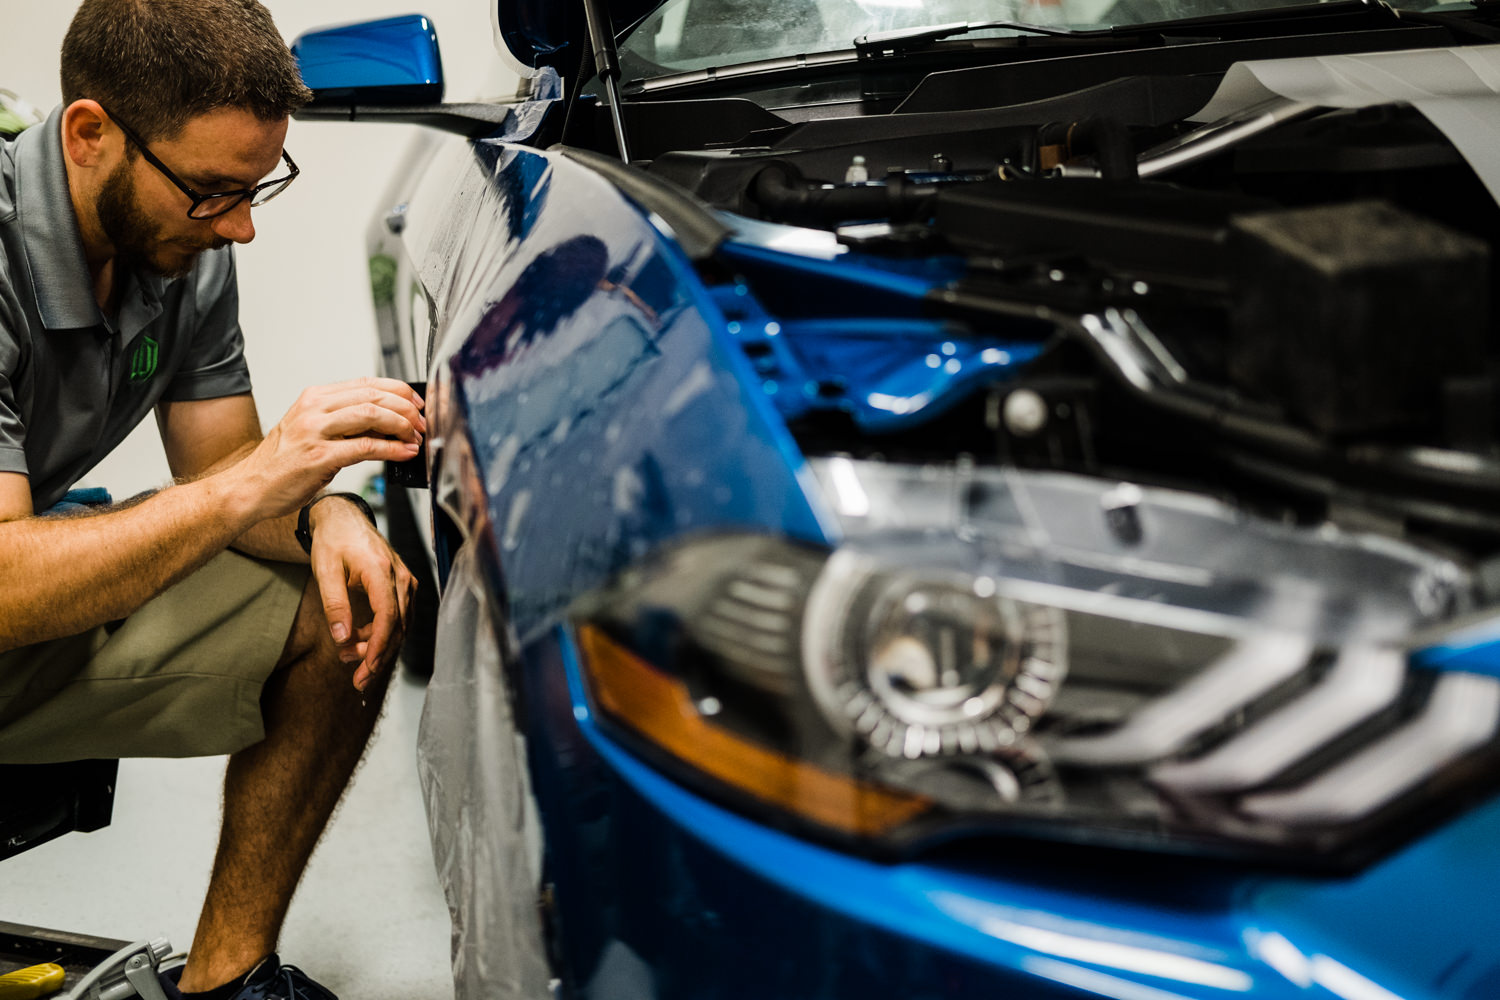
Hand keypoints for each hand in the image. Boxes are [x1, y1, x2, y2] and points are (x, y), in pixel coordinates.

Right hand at [237, 378, 424, 518]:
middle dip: (405, 407)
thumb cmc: (283, 463)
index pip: (366, 383)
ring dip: (401, 425)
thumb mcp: (311, 430)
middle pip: (373, 395)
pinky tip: (404, 452)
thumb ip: (344, 421)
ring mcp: (315, 432)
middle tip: (421, 421)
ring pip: (371, 415)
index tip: (415, 401)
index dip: (397, 390)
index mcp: (313, 398)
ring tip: (415, 436)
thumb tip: (387, 421)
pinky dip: (391, 448)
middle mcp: (314, 409)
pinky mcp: (319, 457)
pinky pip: (365, 447)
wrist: (250, 488)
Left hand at [308, 498, 416, 689]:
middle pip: (397, 626)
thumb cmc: (333, 540)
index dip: (378, 646)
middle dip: (378, 656)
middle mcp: (400, 577)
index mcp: (381, 570)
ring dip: (379, 647)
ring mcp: (405, 581)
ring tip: (350, 659)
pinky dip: (382, 633)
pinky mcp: (403, 585)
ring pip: (400, 625)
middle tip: (357, 680)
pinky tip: (361, 641)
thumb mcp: (324, 570)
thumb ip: (334, 604)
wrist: (344, 518)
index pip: (387, 616)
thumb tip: (342, 638)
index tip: (366, 668)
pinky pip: (399, 616)